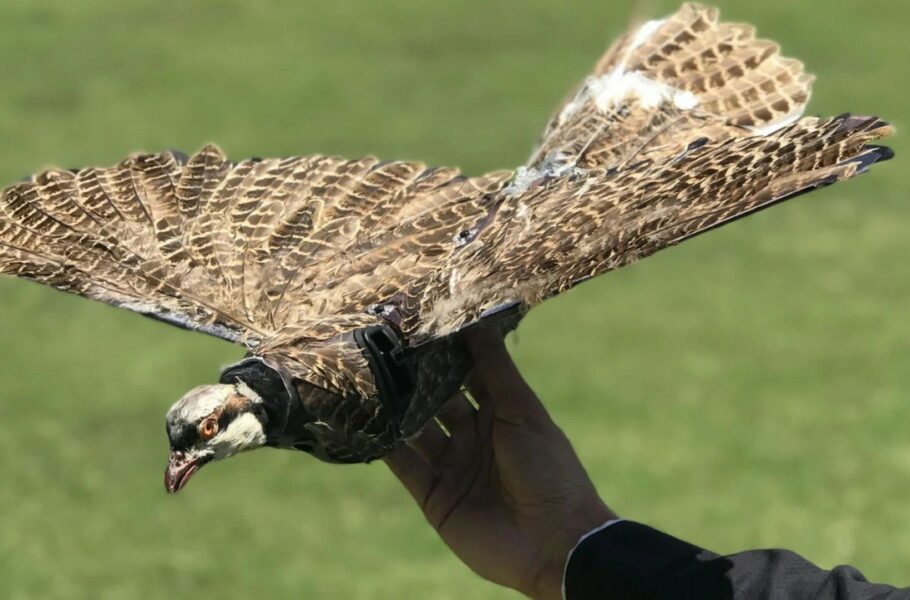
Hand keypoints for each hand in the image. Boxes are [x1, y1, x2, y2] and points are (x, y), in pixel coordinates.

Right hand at [385, 328, 615, 598]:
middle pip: (438, 401)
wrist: (554, 543)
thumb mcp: (523, 412)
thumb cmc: (549, 469)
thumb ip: (496, 370)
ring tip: (369, 377)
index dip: (448, 353)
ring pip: (416, 430)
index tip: (422, 324)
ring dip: (396, 409)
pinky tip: (368, 421)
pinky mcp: (434, 497)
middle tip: (385, 347)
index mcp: (500, 415)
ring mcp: (453, 467)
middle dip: (415, 378)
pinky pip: (405, 466)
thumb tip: (479, 322)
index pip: (467, 376)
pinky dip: (387, 446)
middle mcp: (473, 437)